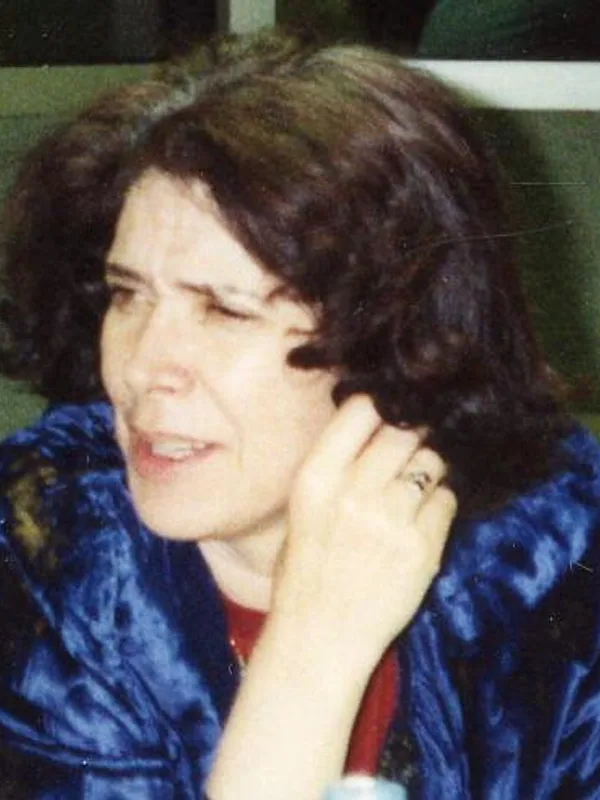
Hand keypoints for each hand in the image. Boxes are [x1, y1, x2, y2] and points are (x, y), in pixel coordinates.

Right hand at [273, 394, 455, 664]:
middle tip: (413, 444)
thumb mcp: (303, 510)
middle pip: (405, 430)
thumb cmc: (304, 572)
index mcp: (316, 478)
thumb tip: (377, 426)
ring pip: (432, 462)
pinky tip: (422, 520)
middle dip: (413, 431)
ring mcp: (391, 519)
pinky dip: (440, 504)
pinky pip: (447, 502)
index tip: (391, 408)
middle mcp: (354, 491)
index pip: (362, 409)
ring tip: (416, 488)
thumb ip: (337, 467)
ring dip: (429, 468)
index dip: (382, 403)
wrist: (318, 639)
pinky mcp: (423, 548)